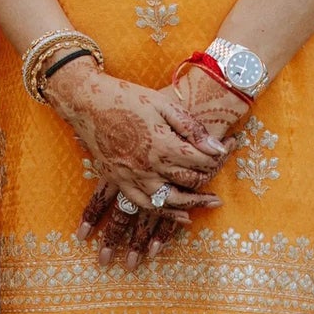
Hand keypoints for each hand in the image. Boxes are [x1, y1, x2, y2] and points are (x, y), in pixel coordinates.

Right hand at [45, 59, 222, 238]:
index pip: (199, 161)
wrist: (88, 103)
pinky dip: (165, 213)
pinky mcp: (119, 181)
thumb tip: (217, 147)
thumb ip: (190, 127)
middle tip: (220, 187)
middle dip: (207, 182)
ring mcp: (133, 176)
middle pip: (187, 182)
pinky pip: (145, 205)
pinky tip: (179, 215)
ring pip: (169, 201)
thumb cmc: (127, 98)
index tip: (225, 154)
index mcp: (163, 144)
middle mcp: (149, 166)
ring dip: (192, 205)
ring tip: (209, 205)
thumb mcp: (162, 104)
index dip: (215, 159)